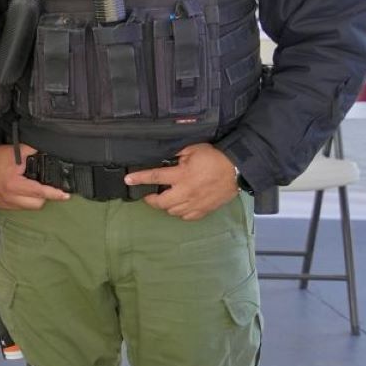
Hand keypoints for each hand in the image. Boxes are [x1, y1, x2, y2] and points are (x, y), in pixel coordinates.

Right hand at [0, 143, 69, 210]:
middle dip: (44, 196)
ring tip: (35, 190)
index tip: (66, 196)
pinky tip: (24, 193)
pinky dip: (24, 202)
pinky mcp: (0, 204)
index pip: (40, 192)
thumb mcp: (17, 151)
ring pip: (28, 208)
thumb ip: (34, 150)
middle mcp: (9, 197)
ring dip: (34, 200)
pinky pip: (18, 208)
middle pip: (37, 204)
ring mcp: (4, 202)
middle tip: (47, 188)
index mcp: (14, 184)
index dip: (55, 194)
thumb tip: (49, 150)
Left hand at [125, 142, 239, 221]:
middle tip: (149, 195)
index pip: (154, 177)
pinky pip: (187, 217)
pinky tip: (181, 205)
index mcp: (181, 175)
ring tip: (167, 198)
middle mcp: (185, 192)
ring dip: (166, 206)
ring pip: (172, 211)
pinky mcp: (204, 210)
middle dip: (151, 199)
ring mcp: (195, 203)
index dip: (139, 178)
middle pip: (160, 202)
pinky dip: (181, 212)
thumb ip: (176, 154)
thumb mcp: (193, 149)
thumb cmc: (214, 157)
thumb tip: (164, 157)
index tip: (128, 180)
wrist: (237, 169)